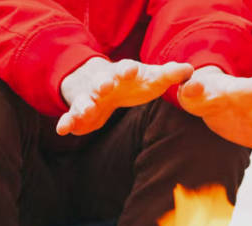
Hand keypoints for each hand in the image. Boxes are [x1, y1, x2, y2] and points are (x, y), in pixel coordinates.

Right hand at [58, 57, 192, 135]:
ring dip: (84, 104)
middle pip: (102, 81)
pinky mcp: (79, 112)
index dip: (129, 70)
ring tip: (84, 111)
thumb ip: (169, 74)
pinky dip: (66, 122)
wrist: (100, 82)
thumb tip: (190, 69)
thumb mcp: (150, 77)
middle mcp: (103, 81)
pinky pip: (70, 117)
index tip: (131, 70)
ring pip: (85, 100)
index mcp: (123, 72)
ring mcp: (89, 96)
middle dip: (104, 83)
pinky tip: (62, 130)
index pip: (127, 69)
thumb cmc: (132, 81)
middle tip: (105, 85)